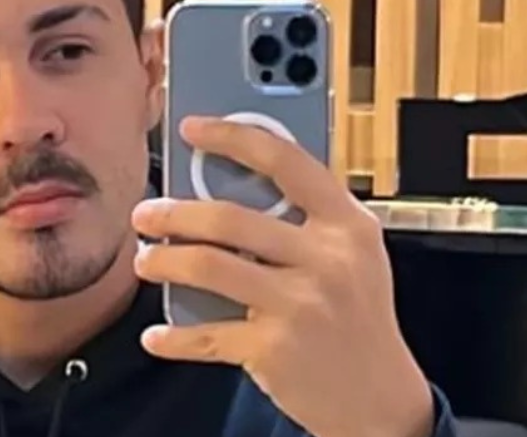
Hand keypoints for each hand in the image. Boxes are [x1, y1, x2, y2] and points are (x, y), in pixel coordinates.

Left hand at [131, 116, 434, 436]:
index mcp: (347, 224)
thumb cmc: (356, 316)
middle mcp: (327, 260)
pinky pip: (205, 334)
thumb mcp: (352, 254)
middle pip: (229, 218)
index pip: (285, 161)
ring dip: (163, 261)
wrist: (381, 397)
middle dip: (173, 213)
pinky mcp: (275, 349)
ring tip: (146, 261)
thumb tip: (227, 179)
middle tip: (145, 214)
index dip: (232, 136)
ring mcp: (301, 305)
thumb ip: (305, 217)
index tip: (192, 128)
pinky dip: (172, 336)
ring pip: (208, 266)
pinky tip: (157, 335)